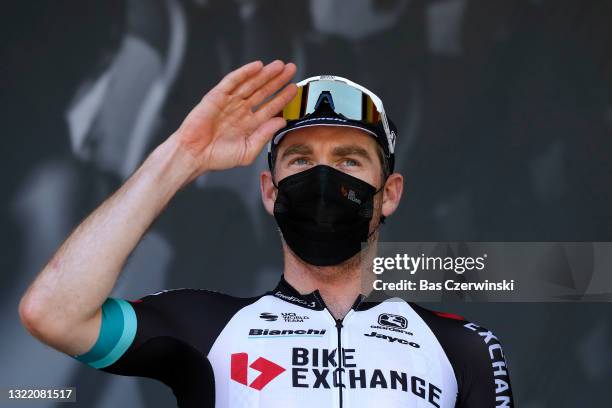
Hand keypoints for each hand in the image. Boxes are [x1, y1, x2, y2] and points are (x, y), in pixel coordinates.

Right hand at [172, 60, 296, 178]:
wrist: (194, 155)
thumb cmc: (217, 157)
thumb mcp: (248, 151)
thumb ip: (264, 135)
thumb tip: (281, 121)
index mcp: (250, 124)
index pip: (270, 107)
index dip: (283, 98)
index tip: (294, 89)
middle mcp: (241, 111)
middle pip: (263, 92)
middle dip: (278, 80)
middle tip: (291, 69)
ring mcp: (229, 102)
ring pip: (251, 84)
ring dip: (265, 74)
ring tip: (279, 66)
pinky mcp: (217, 96)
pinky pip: (232, 81)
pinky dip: (245, 72)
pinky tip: (257, 66)